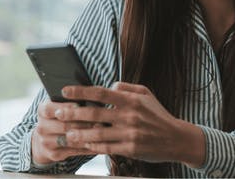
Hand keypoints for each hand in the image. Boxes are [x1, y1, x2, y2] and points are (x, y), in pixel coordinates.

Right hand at [31, 101, 97, 164]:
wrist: (47, 137)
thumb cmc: (61, 116)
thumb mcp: (61, 104)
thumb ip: (71, 100)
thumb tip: (89, 97)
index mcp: (42, 110)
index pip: (51, 109)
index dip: (66, 108)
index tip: (80, 106)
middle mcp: (41, 127)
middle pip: (63, 125)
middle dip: (83, 123)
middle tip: (99, 120)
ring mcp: (46, 142)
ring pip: (70, 140)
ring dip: (87, 136)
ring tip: (101, 132)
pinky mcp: (54, 154)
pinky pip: (74, 151)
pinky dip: (87, 147)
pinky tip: (98, 143)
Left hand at [56, 82, 204, 165]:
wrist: (176, 139)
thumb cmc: (158, 115)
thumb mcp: (146, 94)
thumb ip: (125, 88)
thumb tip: (108, 85)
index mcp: (131, 100)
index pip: (100, 92)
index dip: (80, 91)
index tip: (65, 91)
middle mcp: (129, 116)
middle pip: (94, 113)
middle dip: (72, 113)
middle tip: (58, 113)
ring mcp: (130, 133)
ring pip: (97, 133)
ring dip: (79, 133)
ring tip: (67, 133)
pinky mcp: (131, 148)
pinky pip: (107, 147)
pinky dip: (93, 146)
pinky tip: (84, 144)